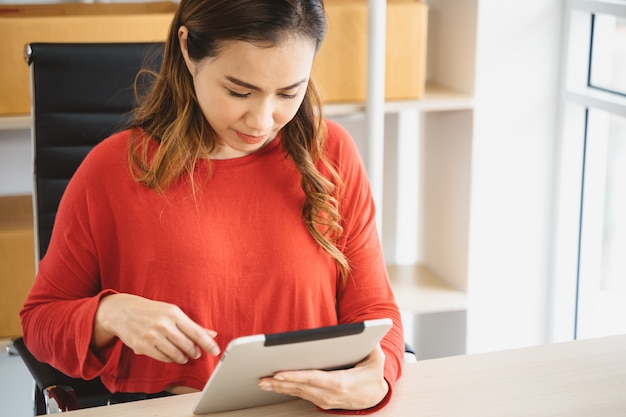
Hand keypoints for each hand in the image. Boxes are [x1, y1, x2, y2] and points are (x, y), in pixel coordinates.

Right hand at [92, 293, 219, 363]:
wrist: (122, 311)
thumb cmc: (151, 311)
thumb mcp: (172, 312)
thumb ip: (192, 325)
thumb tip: (212, 334)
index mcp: (173, 313)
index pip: (196, 332)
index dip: (208, 344)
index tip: (215, 351)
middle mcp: (163, 324)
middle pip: (187, 345)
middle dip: (194, 352)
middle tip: (196, 354)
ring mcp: (152, 336)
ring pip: (175, 354)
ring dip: (182, 357)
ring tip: (184, 356)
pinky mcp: (142, 346)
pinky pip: (162, 358)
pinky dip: (169, 359)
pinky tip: (171, 356)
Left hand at [258, 345, 388, 410]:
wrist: (375, 397)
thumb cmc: (373, 375)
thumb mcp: (376, 359)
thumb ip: (371, 345)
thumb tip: (366, 329)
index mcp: (341, 382)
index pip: (313, 378)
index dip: (295, 376)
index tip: (279, 374)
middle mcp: (330, 394)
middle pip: (301, 387)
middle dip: (280, 383)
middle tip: (262, 378)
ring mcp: (325, 400)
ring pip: (298, 393)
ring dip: (279, 388)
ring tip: (263, 383)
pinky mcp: (322, 402)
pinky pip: (301, 395)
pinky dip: (287, 390)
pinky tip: (275, 386)